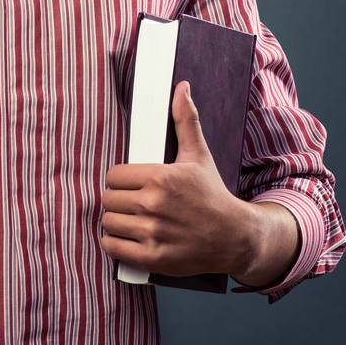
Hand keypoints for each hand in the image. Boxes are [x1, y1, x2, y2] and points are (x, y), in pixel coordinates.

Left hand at [100, 80, 251, 277]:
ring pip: (109, 222)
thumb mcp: (198, 155)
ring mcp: (154, 233)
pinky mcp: (154, 258)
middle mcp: (154, 204)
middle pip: (109, 198)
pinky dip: (114, 244)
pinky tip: (125, 239)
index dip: (119, 180)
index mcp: (160, 177)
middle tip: (131, 204)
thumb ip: (185, 120)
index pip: (113, 175)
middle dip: (117, 201)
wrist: (236, 238)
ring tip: (129, 221)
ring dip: (115, 222)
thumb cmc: (212, 194)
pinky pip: (114, 248)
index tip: (130, 185)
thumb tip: (181, 87)